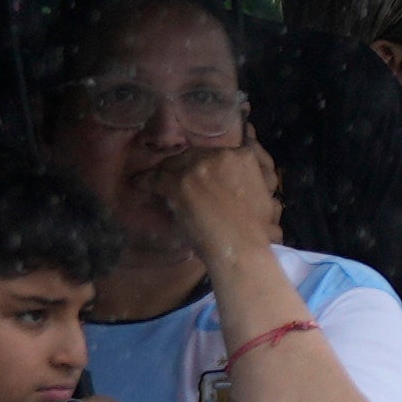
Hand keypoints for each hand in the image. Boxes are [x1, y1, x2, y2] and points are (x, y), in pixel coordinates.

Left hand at [153, 137, 284, 273]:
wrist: (242, 247)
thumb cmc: (254, 230)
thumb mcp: (262, 195)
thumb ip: (248, 180)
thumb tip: (234, 181)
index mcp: (243, 157)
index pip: (217, 153)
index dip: (206, 164)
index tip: (200, 173)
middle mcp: (221, 155)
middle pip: (193, 155)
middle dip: (184, 167)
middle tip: (177, 179)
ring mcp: (199, 167)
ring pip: (173, 164)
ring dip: (164, 173)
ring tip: (154, 180)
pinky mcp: (179, 183)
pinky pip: (155, 178)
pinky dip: (145, 181)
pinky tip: (139, 184)